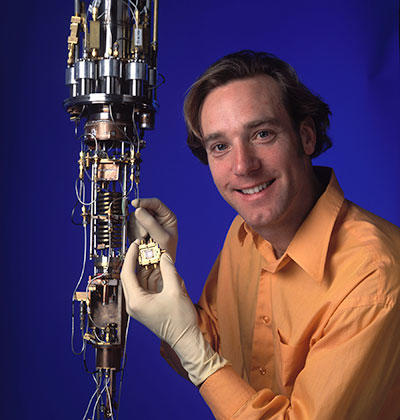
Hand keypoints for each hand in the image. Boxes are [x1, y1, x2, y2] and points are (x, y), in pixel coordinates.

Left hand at [120, 242, 227, 385]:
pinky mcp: (146, 307)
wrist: (186, 340)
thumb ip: (169, 270)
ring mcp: (139, 307)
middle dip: (137, 261)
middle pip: (130, 276)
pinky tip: (159, 269)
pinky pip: (145, 288)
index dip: (131, 256)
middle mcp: (134, 305)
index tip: (136, 244)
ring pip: (138, 281)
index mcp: (136, 301)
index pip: (127, 273)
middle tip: (145, 247)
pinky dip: (151, 277)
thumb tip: (164, 256)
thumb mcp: (175, 291)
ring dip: (146, 268)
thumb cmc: (180, 321)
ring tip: (154, 255)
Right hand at [128, 198, 177, 260]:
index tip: (135, 203)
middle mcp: (157, 218)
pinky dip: (133, 233)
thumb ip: (151, 223)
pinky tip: (139, 240)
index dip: (145, 202)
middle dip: (141, 222)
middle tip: (145, 234)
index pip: (155, 203)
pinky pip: (130, 226)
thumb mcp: (162, 238)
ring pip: (135, 217)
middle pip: (143, 209)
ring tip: (144, 240)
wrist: (157, 267)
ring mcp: (146, 223)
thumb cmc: (165, 253)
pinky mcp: (138, 229)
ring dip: (137, 229)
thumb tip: (138, 210)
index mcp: (167, 217)